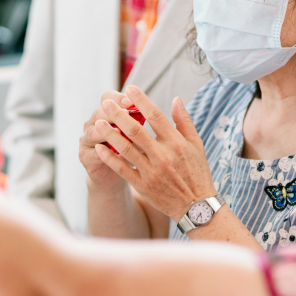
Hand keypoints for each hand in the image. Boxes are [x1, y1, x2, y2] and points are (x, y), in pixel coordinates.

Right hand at [78, 90, 131, 192]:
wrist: (113, 174)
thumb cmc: (129, 150)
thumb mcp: (136, 134)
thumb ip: (141, 122)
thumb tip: (157, 111)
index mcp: (105, 113)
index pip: (107, 97)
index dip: (117, 98)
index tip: (131, 102)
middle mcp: (93, 123)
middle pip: (98, 113)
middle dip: (113, 113)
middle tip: (127, 113)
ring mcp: (86, 140)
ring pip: (93, 132)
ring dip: (106, 131)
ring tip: (120, 132)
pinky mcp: (85, 157)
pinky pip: (93, 154)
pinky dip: (104, 154)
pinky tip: (117, 155)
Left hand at [93, 86, 215, 221]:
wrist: (196, 207)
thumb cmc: (197, 172)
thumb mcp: (197, 145)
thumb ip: (184, 121)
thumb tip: (175, 99)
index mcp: (176, 143)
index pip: (156, 116)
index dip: (141, 100)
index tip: (129, 88)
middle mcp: (163, 156)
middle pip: (136, 131)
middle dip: (119, 115)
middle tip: (106, 103)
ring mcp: (152, 172)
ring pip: (126, 149)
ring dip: (110, 135)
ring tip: (98, 122)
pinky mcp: (143, 186)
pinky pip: (123, 169)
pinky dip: (110, 158)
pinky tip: (99, 148)